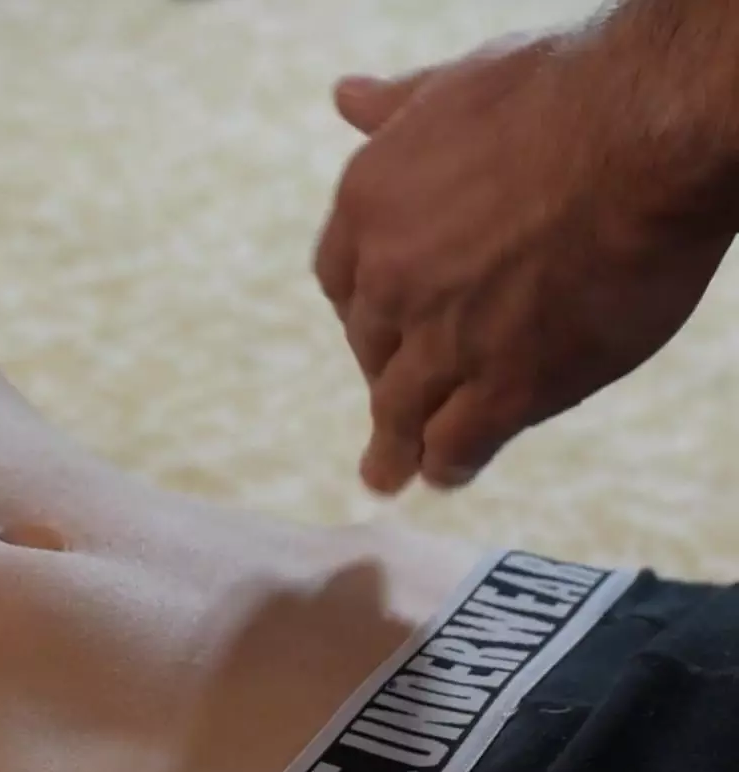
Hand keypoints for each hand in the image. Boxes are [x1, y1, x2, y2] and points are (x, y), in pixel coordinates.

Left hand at [314, 30, 735, 492]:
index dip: (362, 306)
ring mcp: (443, 339)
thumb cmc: (565, 90)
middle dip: (386, 371)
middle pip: (372, 345)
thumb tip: (345, 96)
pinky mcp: (508, 384)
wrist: (647, 132)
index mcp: (367, 207)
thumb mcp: (457, 82)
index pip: (339, 279)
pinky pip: (459, 442)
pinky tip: (446, 474)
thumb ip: (398, 107)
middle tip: (394, 402)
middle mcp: (388, 280)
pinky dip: (448, 462)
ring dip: (395, 446)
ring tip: (388, 473)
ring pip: (402, 409)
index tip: (377, 324)